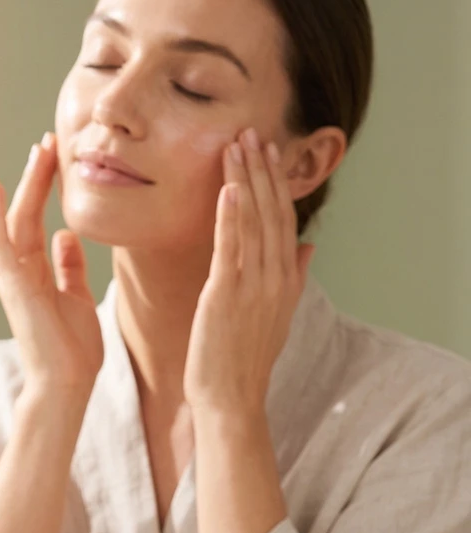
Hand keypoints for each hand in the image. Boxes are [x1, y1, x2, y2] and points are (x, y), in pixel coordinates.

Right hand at [0, 133, 101, 399]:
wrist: (66, 383)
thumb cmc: (72, 349)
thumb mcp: (77, 298)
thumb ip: (69, 268)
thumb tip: (67, 236)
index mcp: (35, 274)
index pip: (36, 221)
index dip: (45, 188)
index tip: (57, 157)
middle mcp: (19, 272)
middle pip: (25, 214)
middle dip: (37, 177)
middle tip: (48, 142)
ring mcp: (14, 279)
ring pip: (15, 221)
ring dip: (26, 186)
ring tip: (38, 151)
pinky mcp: (14, 287)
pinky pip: (1, 245)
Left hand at [184, 128, 315, 417]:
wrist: (231, 398)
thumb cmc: (244, 360)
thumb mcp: (276, 315)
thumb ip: (293, 277)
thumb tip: (308, 246)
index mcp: (284, 280)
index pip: (283, 220)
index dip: (275, 184)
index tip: (268, 151)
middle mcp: (274, 278)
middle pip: (270, 213)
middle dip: (260, 171)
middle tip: (250, 133)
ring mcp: (252, 286)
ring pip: (251, 223)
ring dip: (244, 181)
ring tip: (236, 146)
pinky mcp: (225, 295)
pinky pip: (230, 248)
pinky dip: (230, 217)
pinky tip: (226, 188)